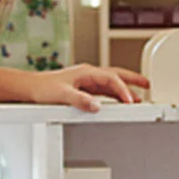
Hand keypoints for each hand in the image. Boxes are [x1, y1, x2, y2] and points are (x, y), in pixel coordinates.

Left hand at [31, 64, 149, 111]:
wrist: (30, 88)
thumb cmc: (43, 88)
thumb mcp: (62, 95)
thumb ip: (80, 100)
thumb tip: (97, 106)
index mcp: (86, 72)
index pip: (111, 79)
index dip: (124, 90)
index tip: (132, 101)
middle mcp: (88, 75)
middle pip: (117, 74)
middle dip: (133, 79)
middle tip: (148, 84)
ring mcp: (86, 81)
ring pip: (111, 83)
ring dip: (125, 88)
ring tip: (137, 96)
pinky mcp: (83, 88)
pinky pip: (104, 90)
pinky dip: (114, 95)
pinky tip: (118, 102)